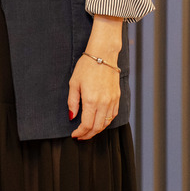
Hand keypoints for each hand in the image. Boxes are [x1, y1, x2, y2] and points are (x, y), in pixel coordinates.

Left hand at [67, 15, 123, 140]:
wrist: (103, 55)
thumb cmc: (86, 67)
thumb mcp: (74, 83)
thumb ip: (72, 102)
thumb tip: (71, 117)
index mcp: (91, 100)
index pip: (87, 125)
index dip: (80, 133)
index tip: (74, 135)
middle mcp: (104, 103)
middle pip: (98, 127)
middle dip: (88, 134)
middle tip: (80, 136)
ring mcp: (112, 101)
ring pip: (106, 123)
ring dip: (97, 130)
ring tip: (89, 130)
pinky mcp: (117, 97)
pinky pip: (113, 115)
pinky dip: (106, 122)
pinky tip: (99, 121)